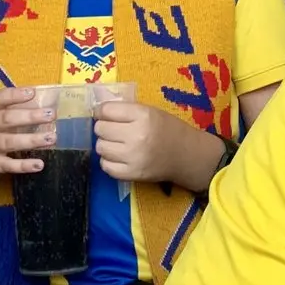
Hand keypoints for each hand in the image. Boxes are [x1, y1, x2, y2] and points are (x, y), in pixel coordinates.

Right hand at [0, 86, 51, 179]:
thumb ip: (6, 108)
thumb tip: (38, 98)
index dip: (14, 95)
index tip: (32, 92)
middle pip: (6, 120)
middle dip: (29, 117)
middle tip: (51, 114)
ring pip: (8, 142)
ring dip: (31, 140)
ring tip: (51, 138)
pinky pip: (6, 165)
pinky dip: (22, 166)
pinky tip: (39, 164)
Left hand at [94, 102, 219, 186]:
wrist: (187, 155)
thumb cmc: (168, 129)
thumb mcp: (151, 111)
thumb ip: (126, 110)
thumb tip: (98, 111)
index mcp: (143, 115)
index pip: (106, 111)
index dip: (101, 112)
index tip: (103, 114)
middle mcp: (136, 136)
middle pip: (100, 129)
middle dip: (103, 128)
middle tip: (113, 130)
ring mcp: (133, 157)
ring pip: (100, 147)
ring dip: (105, 144)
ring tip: (117, 144)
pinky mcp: (132, 174)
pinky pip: (105, 166)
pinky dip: (108, 161)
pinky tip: (118, 157)